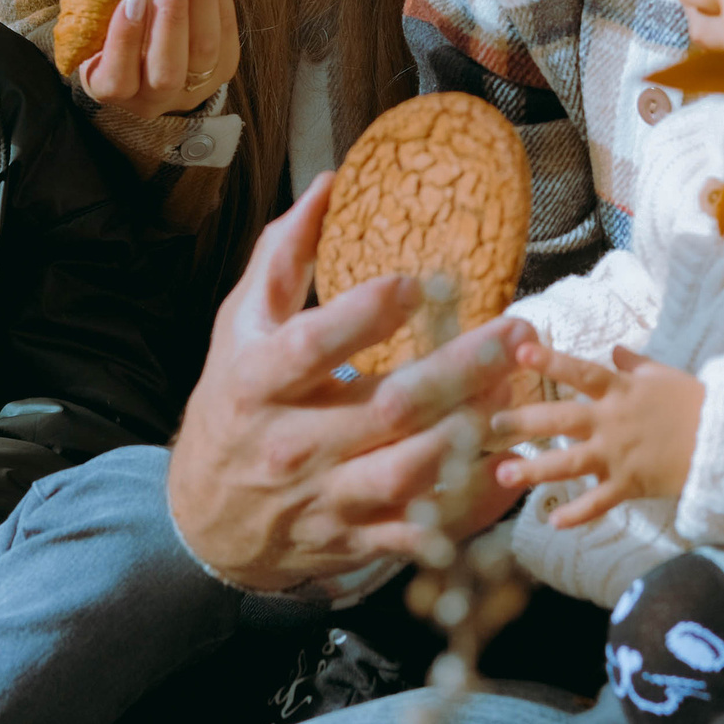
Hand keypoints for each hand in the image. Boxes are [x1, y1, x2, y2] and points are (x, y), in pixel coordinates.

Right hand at [63, 0, 238, 117]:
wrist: (155, 65)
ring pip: (204, 50)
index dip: (125, 41)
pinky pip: (226, 31)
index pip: (117, 78)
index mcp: (110, 87)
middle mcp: (153, 98)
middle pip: (168, 68)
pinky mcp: (225, 66)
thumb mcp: (93, 12)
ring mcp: (194, 86)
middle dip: (171, 17)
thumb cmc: (114, 32)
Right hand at [166, 175, 532, 591]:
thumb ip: (282, 256)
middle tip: (517, 329)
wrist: (204, 522)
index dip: (367, 313)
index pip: (314, 344)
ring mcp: (326, 497)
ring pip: (413, 469)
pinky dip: (469, 502)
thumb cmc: (233, 405)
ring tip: (518, 387)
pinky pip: (423, 527)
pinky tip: (507, 464)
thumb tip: (330, 186)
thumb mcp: (239, 326)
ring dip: (475, 430)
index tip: (419, 282)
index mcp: (260, 383)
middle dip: (462, 367)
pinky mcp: (355, 538)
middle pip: (388, 406)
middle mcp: (294, 444)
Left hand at [490, 343, 703, 525]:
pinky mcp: (629, 484)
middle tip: (493, 425)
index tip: (521, 352)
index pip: (580, 372)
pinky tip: (552, 522)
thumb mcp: (663, 375)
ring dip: (535, 469)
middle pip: (561, 420)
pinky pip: (598, 502)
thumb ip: (633, 364)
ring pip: (569, 463)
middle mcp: (612, 422)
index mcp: (620, 391)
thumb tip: (614, 350)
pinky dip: (577, 514)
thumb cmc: (694, 403)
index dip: (551, 361)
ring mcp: (618, 455)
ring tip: (503, 474)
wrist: (723, 441)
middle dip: (524, 422)